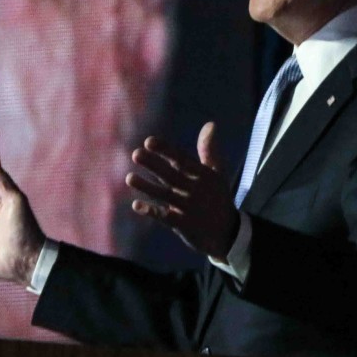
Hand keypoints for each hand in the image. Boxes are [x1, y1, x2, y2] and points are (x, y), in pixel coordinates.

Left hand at [126, 122, 239, 259]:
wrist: (228, 233)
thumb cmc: (218, 197)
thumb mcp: (216, 173)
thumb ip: (209, 150)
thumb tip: (210, 124)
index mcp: (202, 175)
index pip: (182, 159)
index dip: (165, 150)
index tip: (148, 141)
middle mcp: (195, 190)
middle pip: (171, 175)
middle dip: (153, 165)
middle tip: (135, 154)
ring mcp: (189, 208)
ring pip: (164, 196)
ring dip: (147, 187)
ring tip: (128, 178)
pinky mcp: (183, 225)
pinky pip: (165, 217)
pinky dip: (151, 211)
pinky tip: (136, 205)